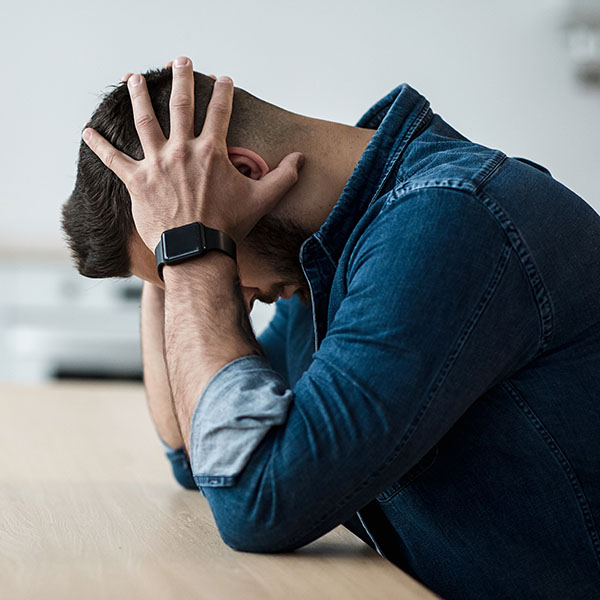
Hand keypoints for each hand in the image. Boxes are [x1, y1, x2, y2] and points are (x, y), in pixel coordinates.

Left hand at [82, 56, 303, 249]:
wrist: (197, 249)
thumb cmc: (228, 225)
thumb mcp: (262, 200)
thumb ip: (284, 176)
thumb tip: (301, 158)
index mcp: (211, 151)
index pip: (220, 112)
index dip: (224, 92)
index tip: (224, 78)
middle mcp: (182, 150)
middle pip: (182, 106)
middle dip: (182, 80)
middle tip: (180, 61)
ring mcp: (157, 164)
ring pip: (145, 121)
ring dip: (139, 96)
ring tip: (134, 78)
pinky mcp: (137, 182)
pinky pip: (113, 159)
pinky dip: (99, 144)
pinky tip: (87, 131)